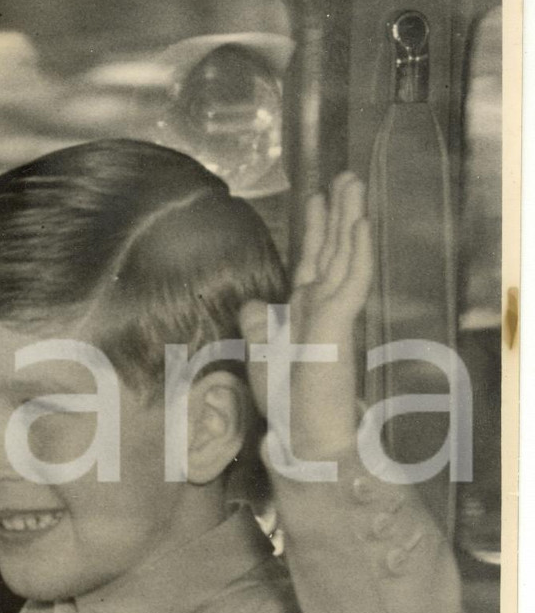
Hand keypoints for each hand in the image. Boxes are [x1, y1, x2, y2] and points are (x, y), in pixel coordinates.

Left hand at [240, 172, 372, 462]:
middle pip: (333, 248)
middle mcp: (323, 308)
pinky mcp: (340, 324)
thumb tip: (252, 304)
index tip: (316, 197)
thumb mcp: (262, 358)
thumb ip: (259, 328)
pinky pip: (352, 280)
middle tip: (344, 176)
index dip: (316, 229)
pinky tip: (361, 224)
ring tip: (354, 183)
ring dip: (351, 218)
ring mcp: (335, 314)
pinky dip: (357, 251)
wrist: (305, 436)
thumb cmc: (287, 406)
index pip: (313, 261)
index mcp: (305, 313)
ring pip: (346, 255)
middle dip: (338, 212)